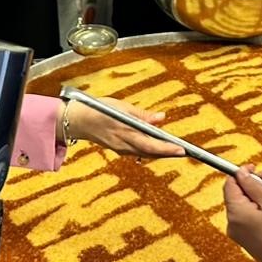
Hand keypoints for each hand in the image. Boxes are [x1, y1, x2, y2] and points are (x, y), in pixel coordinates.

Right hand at [65, 97, 184, 157]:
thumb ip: (143, 115)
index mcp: (125, 133)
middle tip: (183, 151)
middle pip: (150, 153)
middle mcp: (123, 145)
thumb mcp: (122, 107)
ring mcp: (120, 149)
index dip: (167, 149)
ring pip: (145, 154)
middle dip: (167, 153)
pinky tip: (155, 147)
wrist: (78, 121)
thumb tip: (161, 118)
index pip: (151, 145)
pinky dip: (149, 150)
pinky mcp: (118, 149)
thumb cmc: (98, 110)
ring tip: (173, 149)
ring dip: (159, 153)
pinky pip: (137, 152)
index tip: (182, 150)